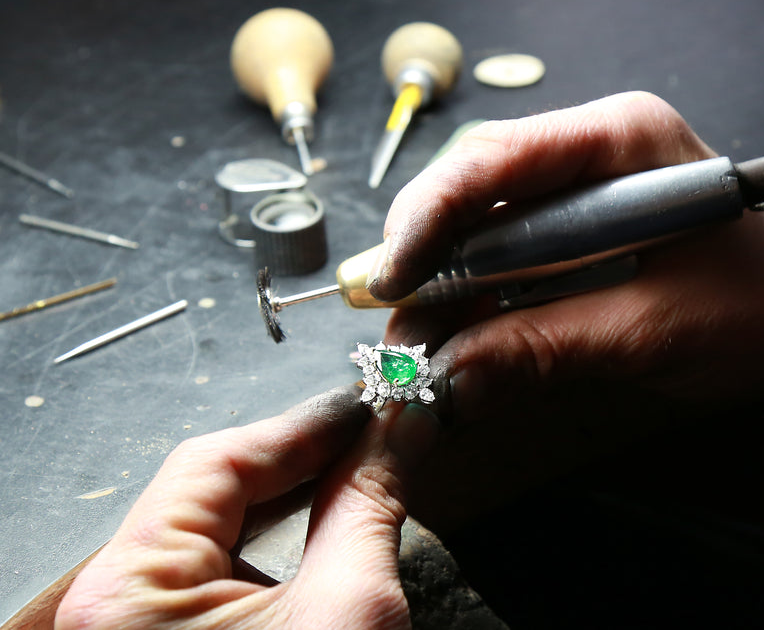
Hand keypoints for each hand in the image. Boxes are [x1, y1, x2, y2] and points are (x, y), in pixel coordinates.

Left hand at [56, 386, 438, 628]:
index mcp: (128, 592)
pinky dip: (273, 545)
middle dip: (301, 460)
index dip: (303, 426)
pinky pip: (214, 573)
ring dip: (290, 498)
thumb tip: (401, 429)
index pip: (218, 461)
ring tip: (356, 474)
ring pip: (212, 530)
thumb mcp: (350, 610)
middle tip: (374, 436)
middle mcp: (110, 608)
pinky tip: (322, 527)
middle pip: (211, 491)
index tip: (369, 406)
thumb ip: (370, 504)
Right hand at [376, 92, 763, 420]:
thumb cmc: (763, 311)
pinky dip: (483, 296)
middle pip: (478, 184)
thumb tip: (446, 373)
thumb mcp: (650, 331)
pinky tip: (465, 333)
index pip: (497, 157)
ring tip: (421, 334)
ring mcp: (588, 189)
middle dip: (429, 251)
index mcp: (621, 136)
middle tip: (396, 315)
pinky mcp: (586, 231)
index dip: (431, 215)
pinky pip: (512, 255)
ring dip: (450, 280)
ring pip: (486, 222)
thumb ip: (544, 347)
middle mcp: (596, 150)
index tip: (394, 277)